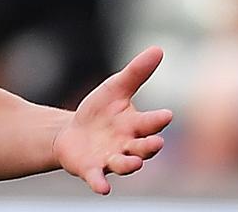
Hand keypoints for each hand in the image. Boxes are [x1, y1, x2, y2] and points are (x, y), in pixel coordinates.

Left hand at [52, 46, 173, 194]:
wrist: (72, 134)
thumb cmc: (99, 112)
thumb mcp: (115, 89)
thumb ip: (136, 73)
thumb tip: (158, 49)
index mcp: (135, 126)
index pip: (150, 123)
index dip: (157, 120)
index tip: (165, 115)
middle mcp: (127, 146)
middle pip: (142, 148)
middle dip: (149, 146)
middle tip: (155, 143)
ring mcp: (111, 160)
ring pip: (124, 165)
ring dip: (130, 165)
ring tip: (133, 163)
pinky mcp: (92, 170)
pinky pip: (98, 179)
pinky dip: (100, 183)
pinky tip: (102, 188)